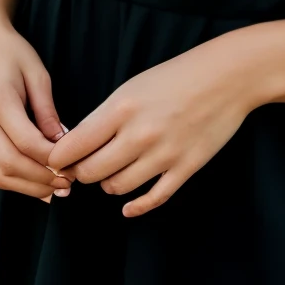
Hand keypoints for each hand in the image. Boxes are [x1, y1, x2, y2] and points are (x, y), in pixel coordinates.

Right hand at [0, 7, 71, 203]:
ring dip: (25, 187)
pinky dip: (8, 181)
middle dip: (41, 179)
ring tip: (52, 191)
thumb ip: (48, 111)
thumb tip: (63, 143)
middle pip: (9, 163)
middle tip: (67, 185)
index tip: (74, 166)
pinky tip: (30, 184)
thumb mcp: (37, 73)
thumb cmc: (11, 53)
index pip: (26, 142)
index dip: (51, 159)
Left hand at [46, 28, 265, 216]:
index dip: (59, 158)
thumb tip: (75, 147)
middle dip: (81, 173)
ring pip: (117, 188)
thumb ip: (103, 117)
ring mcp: (164, 154)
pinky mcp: (186, 167)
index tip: (58, 160)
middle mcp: (139, 134)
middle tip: (83, 168)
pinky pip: (153, 199)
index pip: (72, 147)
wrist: (226, 76)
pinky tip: (128, 207)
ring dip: (109, 184)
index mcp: (120, 109)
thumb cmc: (175, 77)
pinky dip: (136, 207)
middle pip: (90, 172)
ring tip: (113, 172)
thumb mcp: (132, 87)